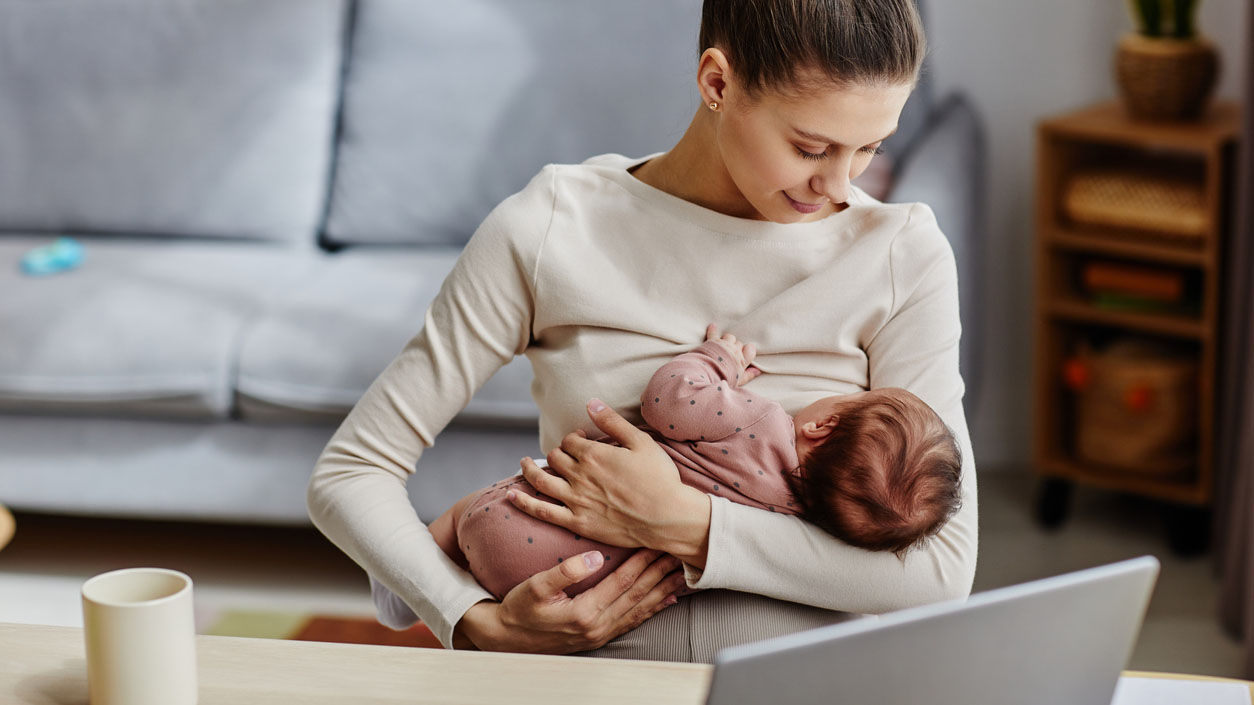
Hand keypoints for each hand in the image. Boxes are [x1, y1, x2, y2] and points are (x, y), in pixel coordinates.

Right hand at [454, 548, 686, 653]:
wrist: (507, 639)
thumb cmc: (519, 609)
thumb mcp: (535, 587)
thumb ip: (565, 572)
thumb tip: (593, 558)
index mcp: (585, 612)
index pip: (623, 582)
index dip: (643, 561)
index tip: (659, 543)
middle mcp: (598, 626)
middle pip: (638, 595)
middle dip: (661, 573)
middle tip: (681, 554)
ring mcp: (601, 634)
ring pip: (640, 609)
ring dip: (663, 591)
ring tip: (683, 575)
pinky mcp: (599, 636)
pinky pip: (633, 622)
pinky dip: (652, 610)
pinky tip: (666, 601)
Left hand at [508, 399, 711, 564]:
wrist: (668, 517)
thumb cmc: (660, 478)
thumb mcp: (641, 442)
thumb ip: (612, 422)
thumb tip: (590, 403)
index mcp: (594, 454)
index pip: (571, 441)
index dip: (575, 438)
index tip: (583, 441)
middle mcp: (580, 475)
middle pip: (556, 458)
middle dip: (558, 452)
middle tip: (564, 455)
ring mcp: (576, 500)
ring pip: (541, 481)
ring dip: (529, 469)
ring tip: (523, 463)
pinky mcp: (577, 522)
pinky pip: (542, 511)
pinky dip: (524, 502)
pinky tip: (511, 495)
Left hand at [705, 323, 760, 385]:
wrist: (707, 375)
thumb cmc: (723, 379)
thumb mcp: (739, 381)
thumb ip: (748, 375)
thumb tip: (758, 371)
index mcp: (742, 360)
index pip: (751, 349)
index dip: (748, 350)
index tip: (744, 353)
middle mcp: (734, 350)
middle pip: (739, 343)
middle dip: (736, 347)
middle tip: (730, 354)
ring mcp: (724, 345)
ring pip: (730, 337)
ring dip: (727, 340)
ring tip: (723, 346)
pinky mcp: (712, 342)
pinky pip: (714, 333)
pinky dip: (713, 330)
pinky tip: (713, 326)